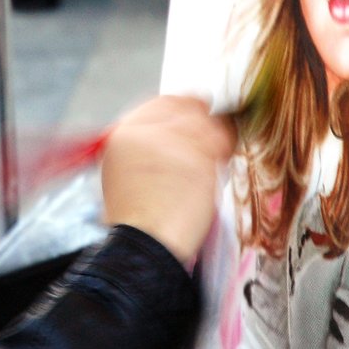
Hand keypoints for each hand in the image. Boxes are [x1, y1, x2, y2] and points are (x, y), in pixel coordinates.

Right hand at [100, 95, 235, 265]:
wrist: (143, 245)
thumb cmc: (137, 219)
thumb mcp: (124, 173)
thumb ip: (146, 146)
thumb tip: (177, 131)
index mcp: (122, 135)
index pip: (160, 103)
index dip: (184, 105)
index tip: (200, 108)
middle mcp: (144, 134)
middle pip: (186, 108)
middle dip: (203, 119)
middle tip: (215, 134)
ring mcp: (170, 144)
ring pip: (208, 123)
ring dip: (217, 136)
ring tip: (216, 157)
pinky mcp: (196, 158)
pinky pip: (222, 142)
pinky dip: (227, 149)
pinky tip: (221, 164)